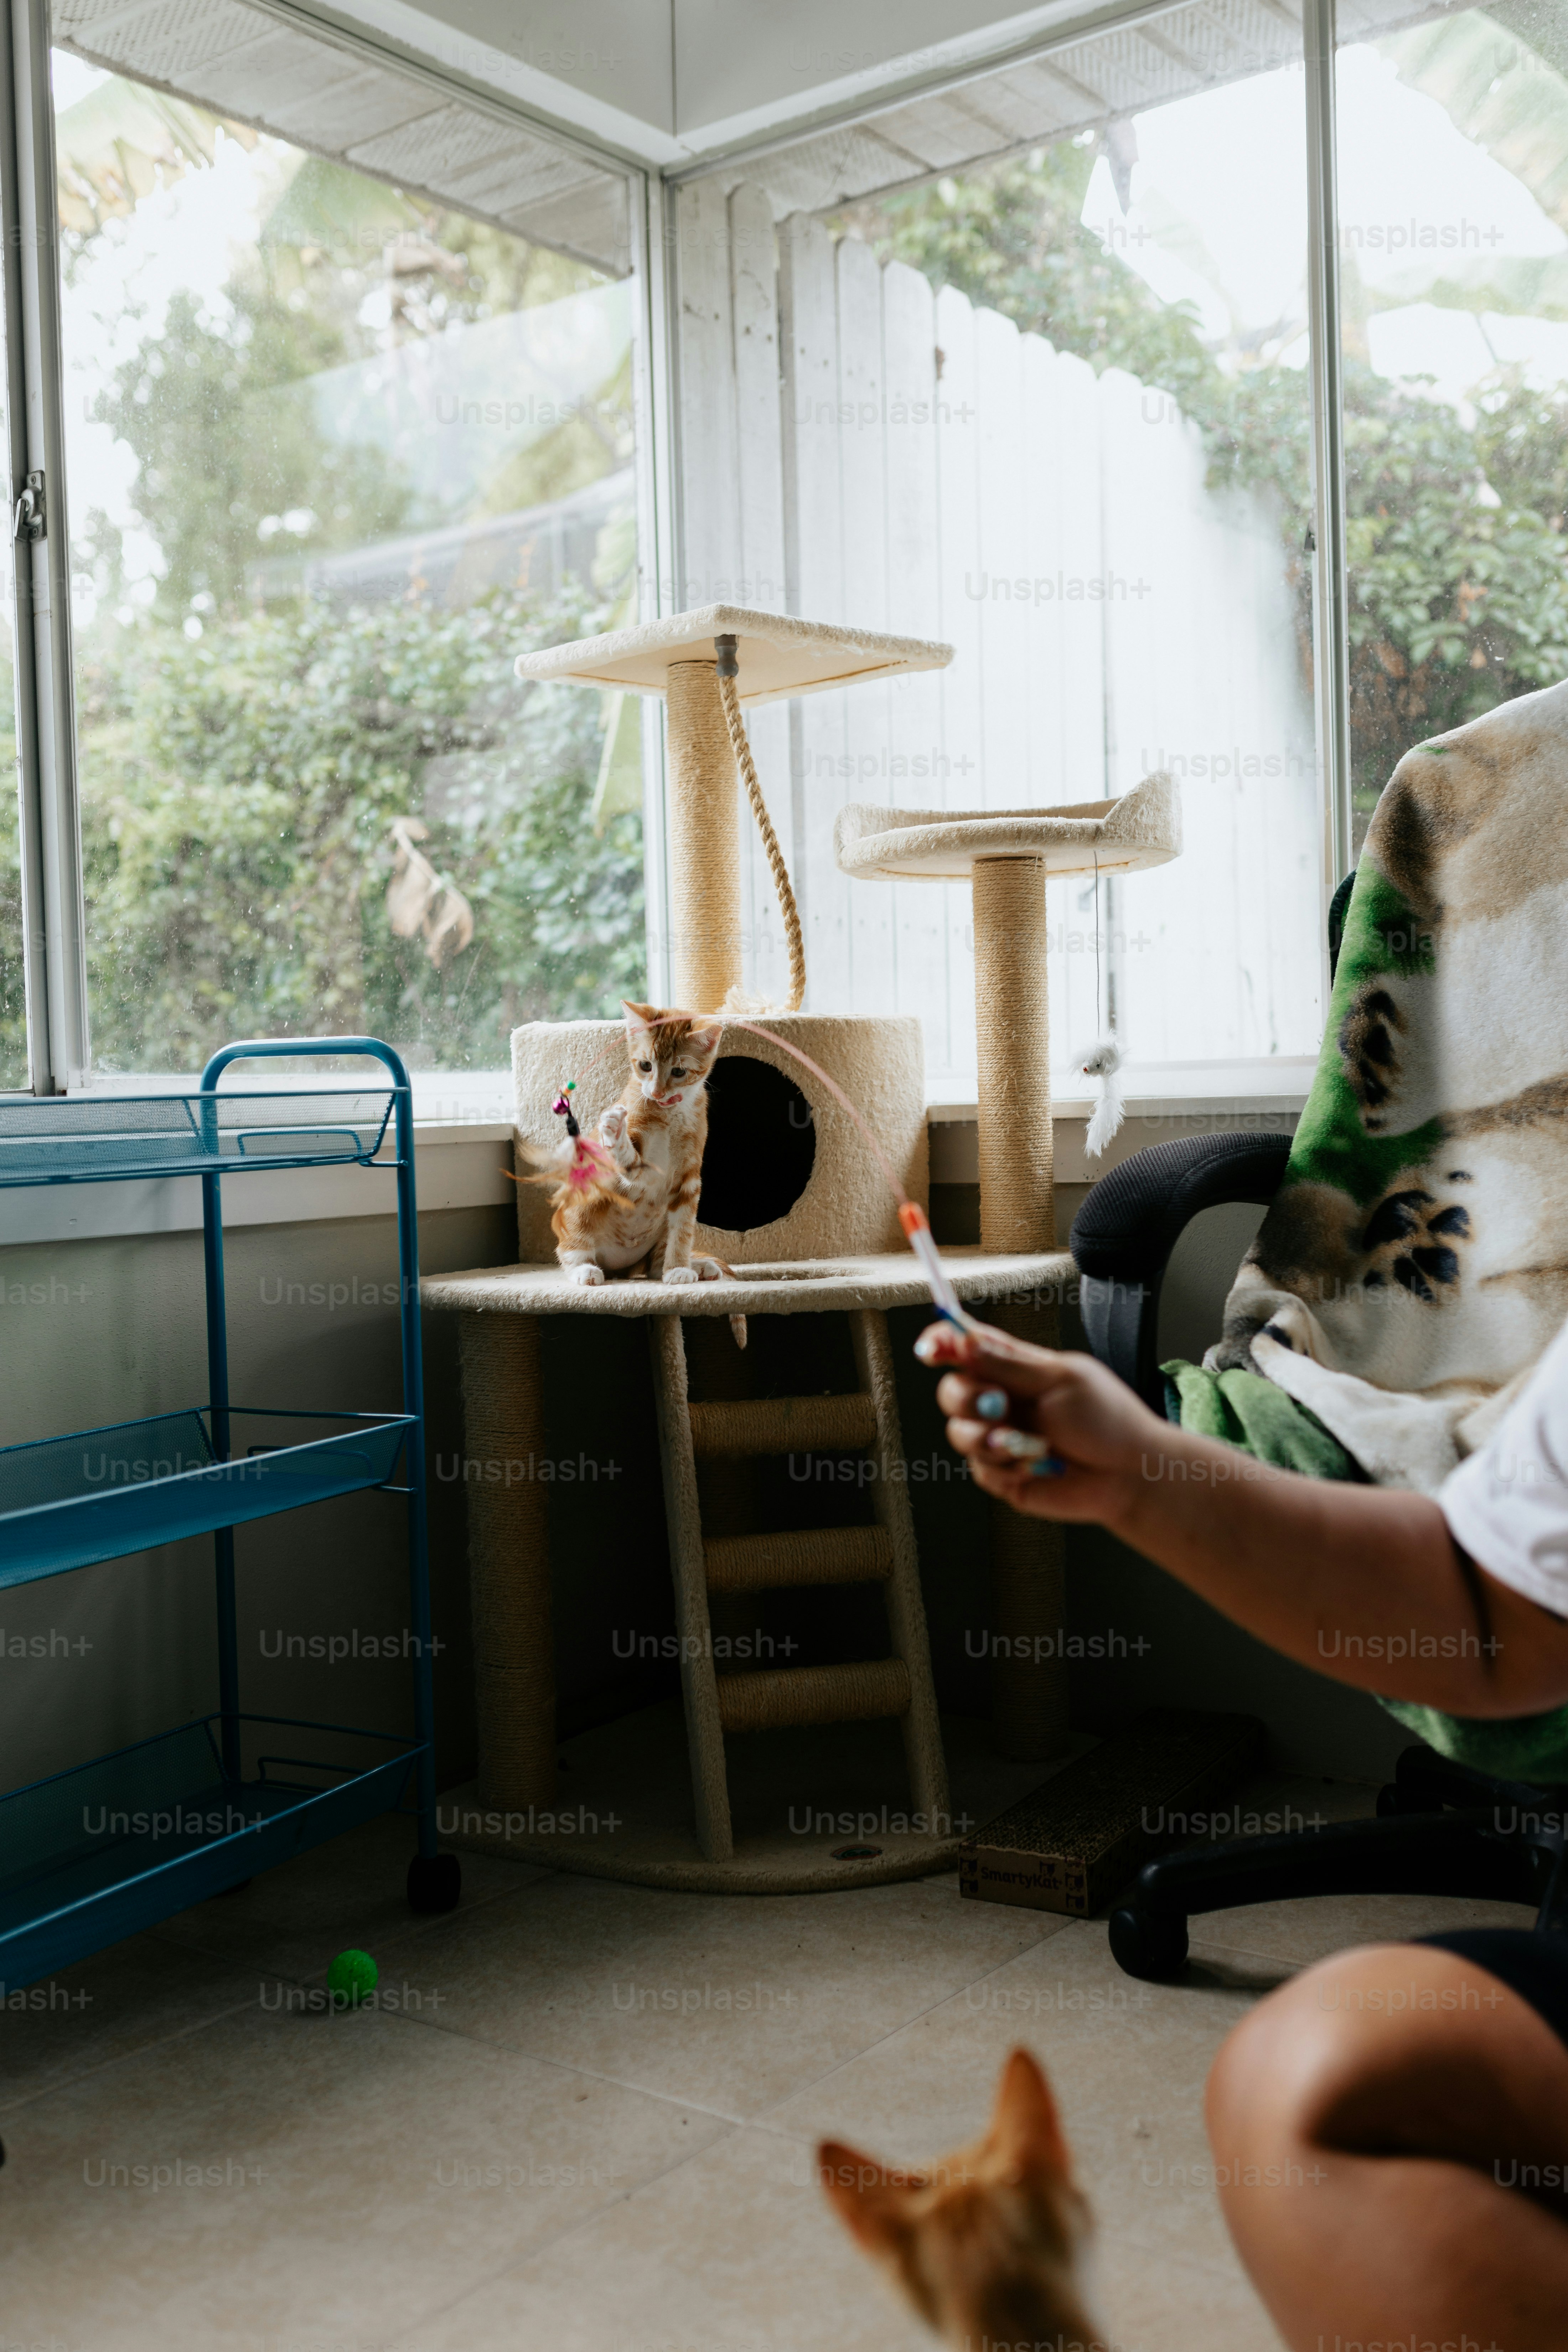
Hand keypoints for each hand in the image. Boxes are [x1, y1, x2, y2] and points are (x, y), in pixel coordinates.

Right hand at [915, 1320, 1165, 1529]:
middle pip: (952, 1390)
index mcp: (1016, 1368)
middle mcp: (1003, 1400)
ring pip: (958, 1432)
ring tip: (1026, 1445)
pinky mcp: (1003, 1473)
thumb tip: (964, 1341)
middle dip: (966, 1398)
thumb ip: (1008, 1363)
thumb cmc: (1108, 1421)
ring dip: (987, 1438)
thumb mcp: (1061, 1380)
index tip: (931, 1349)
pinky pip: (980, 1468)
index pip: (966, 1347)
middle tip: (996, 1405)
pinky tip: (1040, 1466)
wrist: (1128, 1475)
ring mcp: (1000, 1437)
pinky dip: (1008, 1466)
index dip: (941, 1343)